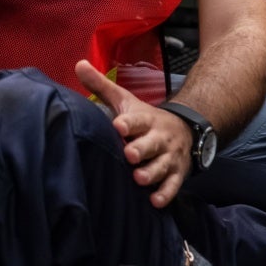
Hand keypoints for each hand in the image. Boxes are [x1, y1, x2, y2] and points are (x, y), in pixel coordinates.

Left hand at [77, 59, 191, 207]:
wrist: (186, 130)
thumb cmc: (146, 120)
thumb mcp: (126, 101)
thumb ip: (102, 86)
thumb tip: (79, 64)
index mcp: (146, 120)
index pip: (137, 120)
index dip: (129, 123)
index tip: (118, 125)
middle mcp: (160, 138)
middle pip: (152, 144)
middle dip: (142, 149)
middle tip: (130, 154)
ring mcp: (170, 157)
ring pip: (162, 166)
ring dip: (152, 173)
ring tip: (140, 178)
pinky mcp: (177, 173)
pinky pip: (173, 186)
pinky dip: (165, 194)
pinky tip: (155, 201)